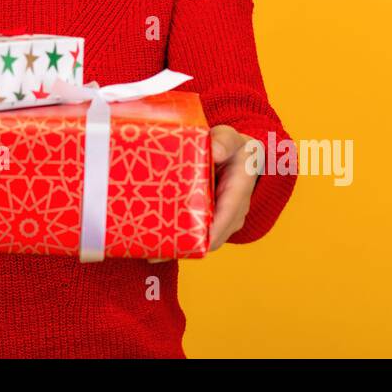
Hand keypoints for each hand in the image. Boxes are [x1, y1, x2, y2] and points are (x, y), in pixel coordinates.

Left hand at [148, 126, 262, 262]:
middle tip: (156, 250)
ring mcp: (223, 220)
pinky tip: (156, 246)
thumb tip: (215, 152)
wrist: (240, 156)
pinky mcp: (211, 220)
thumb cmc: (232, 147)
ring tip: (151, 253)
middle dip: (187, 246)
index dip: (210, 232)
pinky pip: (198, 236)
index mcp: (239, 191)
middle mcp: (234, 212)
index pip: (227, 216)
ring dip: (181, 248)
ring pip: (203, 242)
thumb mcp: (230, 138)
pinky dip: (180, 241)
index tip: (190, 243)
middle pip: (212, 238)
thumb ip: (224, 140)